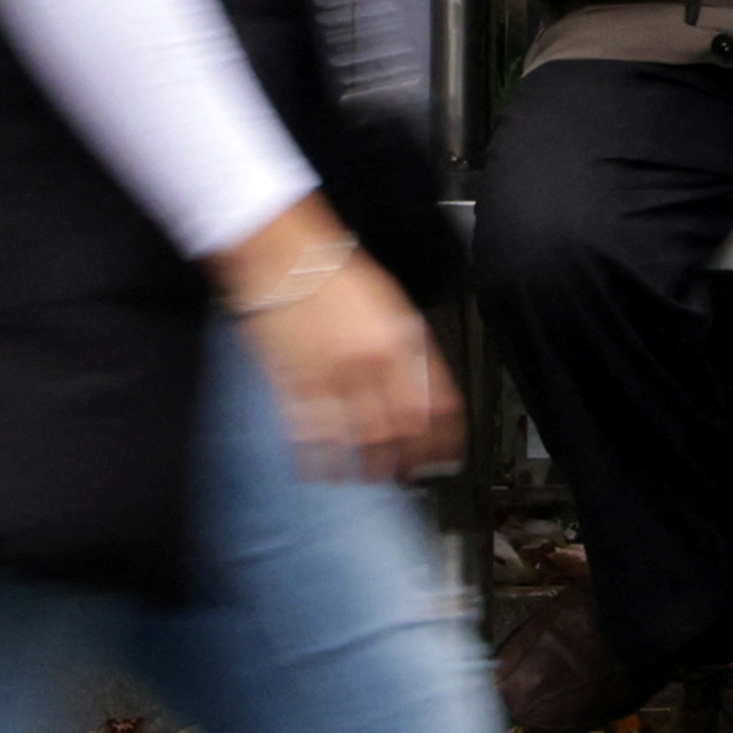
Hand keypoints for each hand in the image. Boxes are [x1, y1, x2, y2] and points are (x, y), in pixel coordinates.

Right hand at [215, 198, 459, 481]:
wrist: (286, 256)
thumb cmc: (335, 275)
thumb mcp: (392, 305)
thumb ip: (411, 347)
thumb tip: (428, 388)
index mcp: (399, 342)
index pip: (435, 402)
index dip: (444, 435)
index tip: (447, 453)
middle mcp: (370, 364)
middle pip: (399, 430)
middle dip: (407, 461)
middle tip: (408, 473)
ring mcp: (332, 377)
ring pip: (358, 440)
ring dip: (366, 467)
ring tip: (368, 476)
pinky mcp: (295, 384)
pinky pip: (310, 435)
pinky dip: (317, 461)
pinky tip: (321, 470)